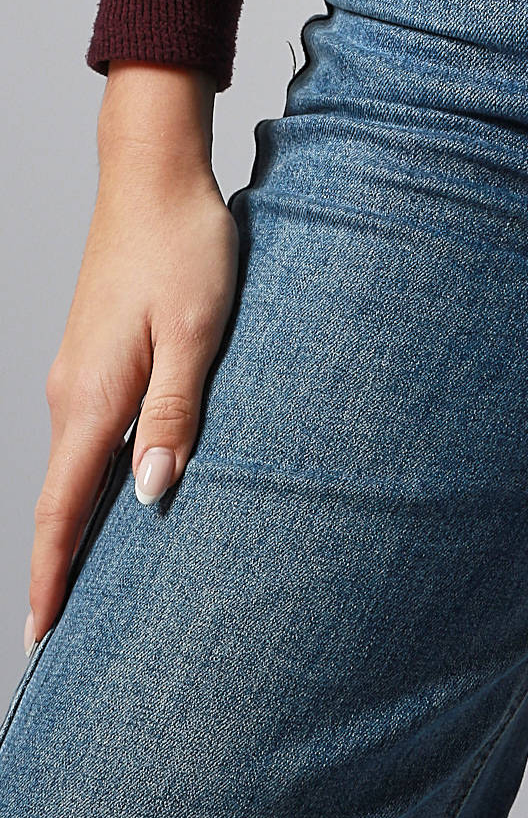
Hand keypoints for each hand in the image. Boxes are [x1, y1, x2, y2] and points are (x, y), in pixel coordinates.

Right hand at [25, 64, 237, 656]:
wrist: (156, 177)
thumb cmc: (186, 248)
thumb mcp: (197, 333)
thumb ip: (176, 414)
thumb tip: (150, 495)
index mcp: (93, 396)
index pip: (62, 508)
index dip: (52, 577)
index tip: (40, 639)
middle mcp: (73, 393)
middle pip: (61, 501)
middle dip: (60, 570)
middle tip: (62, 641)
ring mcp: (80, 374)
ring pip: (74, 472)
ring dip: (79, 529)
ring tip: (92, 590)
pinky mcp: (98, 358)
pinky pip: (88, 441)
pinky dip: (92, 486)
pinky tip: (116, 504)